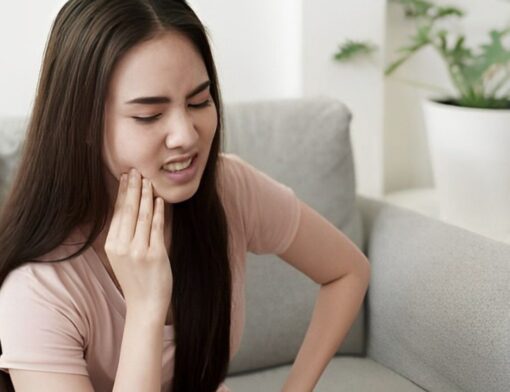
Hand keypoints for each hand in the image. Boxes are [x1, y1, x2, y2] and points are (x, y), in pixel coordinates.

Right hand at [104, 168, 172, 314]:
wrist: (145, 305)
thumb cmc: (136, 280)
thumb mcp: (122, 257)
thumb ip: (125, 235)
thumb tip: (132, 209)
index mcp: (111, 245)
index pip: (117, 212)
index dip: (122, 193)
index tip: (126, 177)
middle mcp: (122, 246)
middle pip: (128, 210)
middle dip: (133, 187)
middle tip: (136, 170)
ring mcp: (138, 251)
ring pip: (143, 215)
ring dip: (146, 195)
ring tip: (149, 181)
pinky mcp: (155, 255)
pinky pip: (157, 227)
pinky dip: (158, 211)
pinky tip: (159, 200)